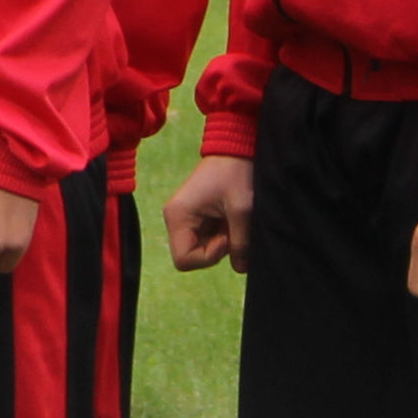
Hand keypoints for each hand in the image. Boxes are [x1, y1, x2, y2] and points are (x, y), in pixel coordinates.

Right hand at [165, 155, 255, 272]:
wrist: (235, 149)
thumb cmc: (236, 174)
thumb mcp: (242, 210)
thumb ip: (240, 242)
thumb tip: (240, 268)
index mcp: (178, 216)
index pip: (183, 260)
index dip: (208, 257)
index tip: (226, 237)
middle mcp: (175, 219)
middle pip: (189, 256)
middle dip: (214, 250)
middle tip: (231, 230)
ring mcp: (183, 218)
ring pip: (198, 248)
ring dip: (219, 242)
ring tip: (232, 221)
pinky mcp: (194, 216)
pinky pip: (203, 238)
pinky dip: (219, 235)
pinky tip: (229, 219)